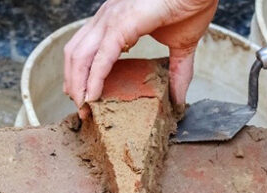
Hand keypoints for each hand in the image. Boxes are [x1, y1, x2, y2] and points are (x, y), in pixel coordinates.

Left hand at [64, 0, 217, 118]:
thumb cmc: (192, 6)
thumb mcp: (182, 47)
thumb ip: (177, 73)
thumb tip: (179, 100)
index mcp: (116, 20)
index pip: (86, 50)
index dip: (81, 75)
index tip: (86, 98)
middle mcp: (107, 17)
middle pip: (75, 54)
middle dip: (74, 83)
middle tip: (81, 108)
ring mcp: (111, 19)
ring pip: (79, 56)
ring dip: (78, 85)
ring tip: (84, 106)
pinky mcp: (121, 24)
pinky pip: (101, 57)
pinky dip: (93, 79)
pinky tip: (93, 96)